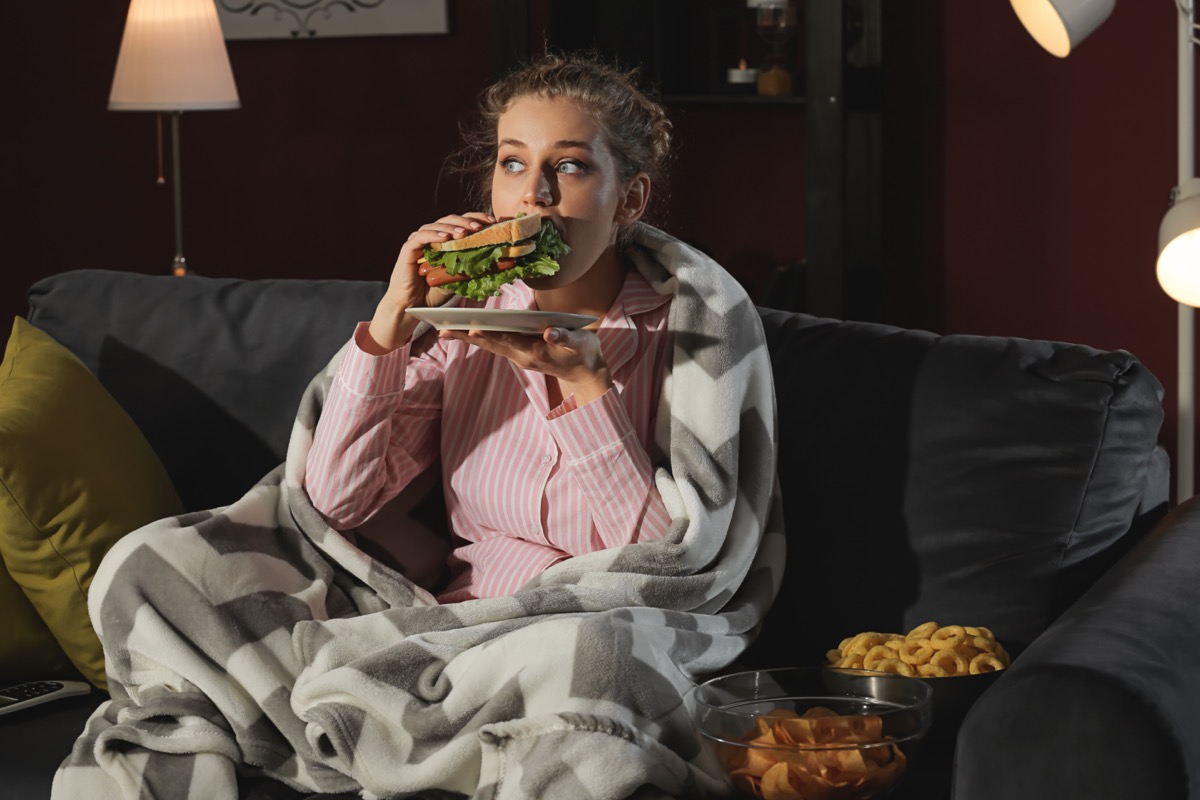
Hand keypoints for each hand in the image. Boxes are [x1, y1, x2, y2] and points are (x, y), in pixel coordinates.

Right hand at [365, 212, 495, 353]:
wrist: (412, 305)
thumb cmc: (433, 292)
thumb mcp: (458, 279)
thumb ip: (471, 269)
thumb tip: (495, 263)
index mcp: (444, 241)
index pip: (461, 223)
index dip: (475, 219)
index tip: (491, 222)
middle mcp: (432, 237)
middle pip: (450, 220)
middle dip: (467, 221)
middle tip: (480, 227)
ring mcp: (419, 241)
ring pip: (436, 225)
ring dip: (452, 227)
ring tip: (464, 232)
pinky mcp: (408, 249)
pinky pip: (421, 237)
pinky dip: (434, 235)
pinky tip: (445, 237)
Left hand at [439, 325, 613, 405]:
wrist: (586, 373)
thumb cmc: (585, 354)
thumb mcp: (582, 343)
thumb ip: (566, 337)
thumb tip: (550, 332)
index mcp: (535, 352)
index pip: (508, 340)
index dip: (490, 334)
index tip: (471, 328)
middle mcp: (522, 356)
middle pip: (491, 343)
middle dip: (467, 336)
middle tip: (442, 329)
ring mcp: (519, 356)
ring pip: (490, 344)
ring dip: (468, 336)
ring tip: (444, 329)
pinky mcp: (519, 352)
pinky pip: (496, 343)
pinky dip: (480, 336)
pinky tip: (465, 329)